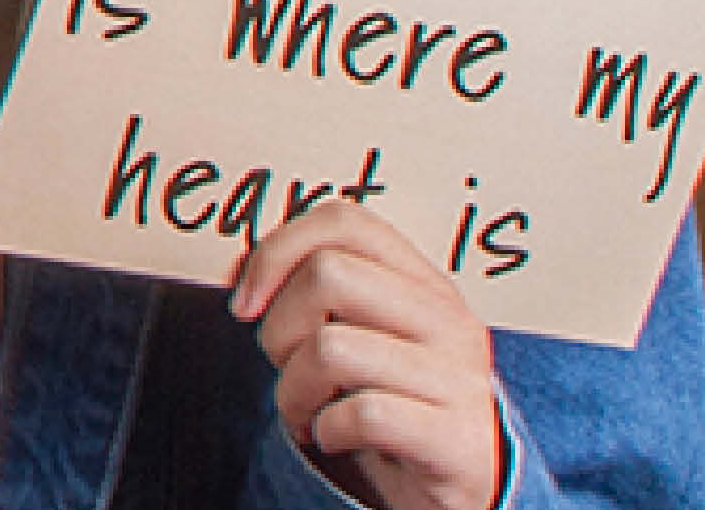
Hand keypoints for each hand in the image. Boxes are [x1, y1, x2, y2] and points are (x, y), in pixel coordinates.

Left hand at [240, 197, 505, 509]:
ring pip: (331, 348)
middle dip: (279, 328)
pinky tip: (335, 438)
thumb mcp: (358, 337)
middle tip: (287, 368)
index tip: (246, 304)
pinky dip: (327, 431)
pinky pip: (362, 414)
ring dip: (293, 390)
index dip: (276, 251)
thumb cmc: (394, 403)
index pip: (344, 221)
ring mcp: (459, 378)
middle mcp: (449, 321)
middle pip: (328, 274)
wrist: (465, 483)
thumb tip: (239, 270)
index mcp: (424, 285)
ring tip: (308, 410)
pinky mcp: (456, 438)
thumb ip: (310, 295)